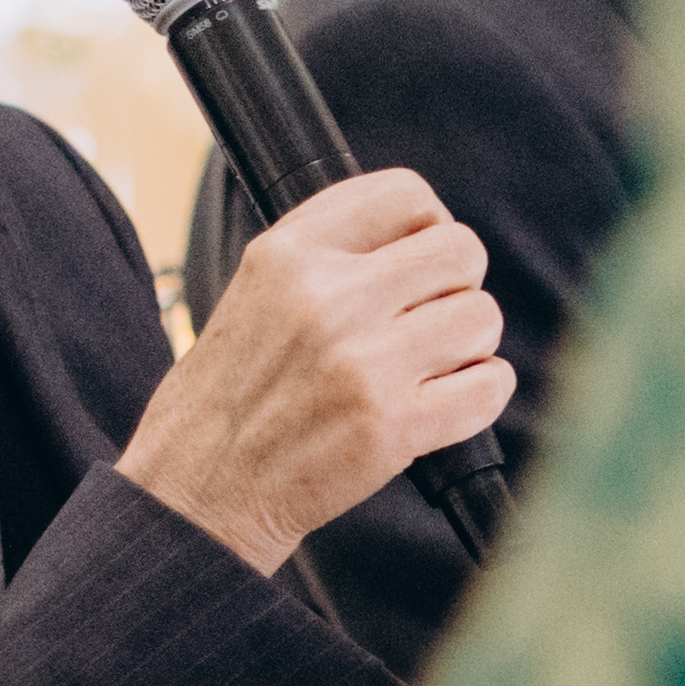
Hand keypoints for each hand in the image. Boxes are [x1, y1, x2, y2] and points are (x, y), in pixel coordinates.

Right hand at [120, 170, 508, 576]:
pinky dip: (482, 394)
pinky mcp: (391, 427)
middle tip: (429, 320)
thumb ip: (327, 248)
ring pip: (482, 317)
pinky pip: (489, 386)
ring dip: (470, 345)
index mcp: (289, 254)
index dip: (430, 225)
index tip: (419, 259)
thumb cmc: (229, 396)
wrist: (196, 492)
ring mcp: (363, 364)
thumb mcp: (255, 289)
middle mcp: (329, 298)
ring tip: (430, 367)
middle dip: (457, 286)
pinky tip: (447, 403)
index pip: (405, 193)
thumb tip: (419, 225)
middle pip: (461, 250)